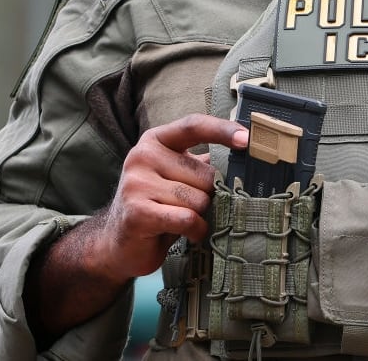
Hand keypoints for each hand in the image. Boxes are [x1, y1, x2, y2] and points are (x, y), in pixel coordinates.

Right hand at [94, 114, 246, 281]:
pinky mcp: (137, 212)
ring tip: (183, 219)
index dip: (223, 130)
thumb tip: (246, 157)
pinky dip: (196, 230)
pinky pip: (187, 218)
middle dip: (209, 194)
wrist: (119, 241)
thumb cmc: (159, 205)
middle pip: (205, 174)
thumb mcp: (179, 176)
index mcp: (156, 140)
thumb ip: (203, 164)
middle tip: (192, 205)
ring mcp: (137, 184)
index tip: (248, 139)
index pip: (193, 126)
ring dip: (201, 214)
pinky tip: (188, 232)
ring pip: (199, 199)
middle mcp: (143, 156)